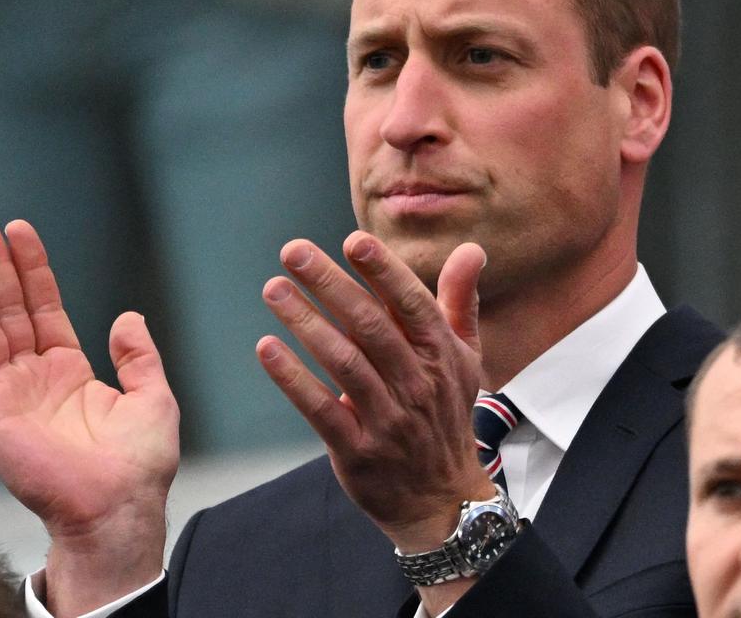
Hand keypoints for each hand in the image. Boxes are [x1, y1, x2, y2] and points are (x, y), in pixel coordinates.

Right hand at [0, 214, 178, 614]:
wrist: (119, 507)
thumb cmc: (139, 462)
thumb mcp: (153, 396)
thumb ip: (139, 356)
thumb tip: (127, 317)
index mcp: (69, 370)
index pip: (45, 307)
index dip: (32, 269)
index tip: (20, 231)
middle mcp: (34, 377)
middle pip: (8, 309)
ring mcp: (10, 395)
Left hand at [256, 231, 494, 549]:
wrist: (441, 498)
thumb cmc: (445, 413)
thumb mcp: (464, 358)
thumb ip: (459, 301)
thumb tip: (472, 249)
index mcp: (441, 355)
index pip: (412, 305)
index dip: (384, 272)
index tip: (354, 241)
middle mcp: (417, 384)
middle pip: (370, 326)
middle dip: (331, 284)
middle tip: (294, 252)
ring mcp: (387, 419)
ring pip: (344, 362)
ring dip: (305, 322)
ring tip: (274, 290)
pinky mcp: (357, 450)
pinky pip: (321, 409)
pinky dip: (293, 378)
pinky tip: (268, 348)